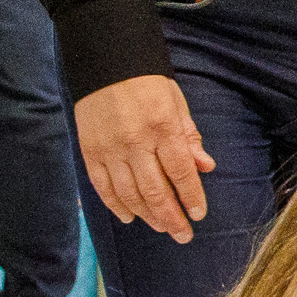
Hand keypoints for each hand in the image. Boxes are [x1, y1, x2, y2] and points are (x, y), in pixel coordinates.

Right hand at [76, 72, 214, 240]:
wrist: (104, 61)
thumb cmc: (147, 82)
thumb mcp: (176, 103)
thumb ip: (189, 138)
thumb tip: (206, 167)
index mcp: (163, 128)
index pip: (181, 172)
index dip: (191, 197)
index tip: (198, 215)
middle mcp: (135, 142)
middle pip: (156, 190)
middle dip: (171, 217)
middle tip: (182, 234)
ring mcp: (109, 149)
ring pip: (129, 193)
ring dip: (147, 215)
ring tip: (160, 226)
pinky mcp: (90, 151)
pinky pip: (103, 186)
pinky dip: (115, 205)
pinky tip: (128, 217)